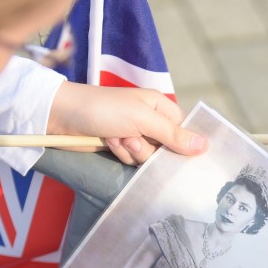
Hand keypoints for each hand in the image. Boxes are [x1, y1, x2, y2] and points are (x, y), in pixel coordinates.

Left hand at [47, 83, 207, 164]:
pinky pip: (132, 161)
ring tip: (115, 138)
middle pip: (167, 149)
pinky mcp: (121, 148)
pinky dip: (120, 154)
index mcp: (159, 106)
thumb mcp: (142, 119)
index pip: (184, 130)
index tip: (177, 154)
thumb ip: (173, 134)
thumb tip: (205, 146)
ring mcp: (135, 135)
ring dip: (131, 151)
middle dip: (148, 148)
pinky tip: (107, 143)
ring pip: (149, 158)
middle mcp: (150, 121)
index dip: (182, 143)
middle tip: (131, 137)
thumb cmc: (103, 109)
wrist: (62, 117)